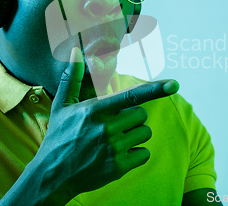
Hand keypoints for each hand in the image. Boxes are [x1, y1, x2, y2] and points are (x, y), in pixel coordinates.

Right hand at [37, 47, 178, 199]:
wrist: (53, 175)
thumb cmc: (59, 136)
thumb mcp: (62, 106)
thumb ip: (72, 78)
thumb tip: (76, 51)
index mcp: (96, 110)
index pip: (132, 96)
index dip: (155, 89)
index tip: (174, 84)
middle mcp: (107, 128)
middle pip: (142, 114)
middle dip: (133, 118)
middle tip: (115, 125)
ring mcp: (114, 149)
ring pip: (145, 133)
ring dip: (135, 136)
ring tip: (114, 141)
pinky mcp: (119, 167)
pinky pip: (144, 153)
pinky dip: (136, 154)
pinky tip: (118, 155)